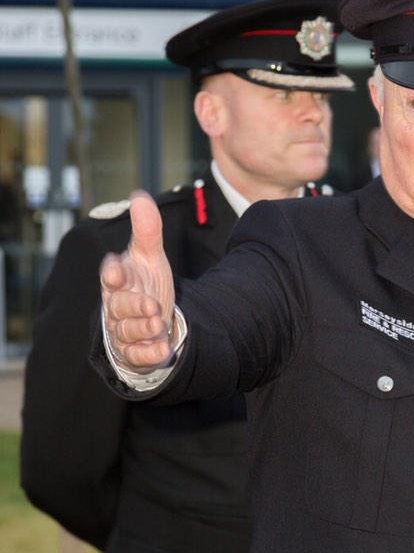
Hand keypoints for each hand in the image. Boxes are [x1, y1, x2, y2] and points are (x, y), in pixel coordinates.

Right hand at [99, 192, 175, 372]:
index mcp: (119, 281)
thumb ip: (147, 230)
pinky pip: (138, 356)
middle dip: (133, 306)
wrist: (154, 319)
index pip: (111, 276)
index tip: (116, 271)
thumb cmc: (145, 284)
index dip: (113, 274)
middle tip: (151, 305)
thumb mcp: (150, 257)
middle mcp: (118, 307)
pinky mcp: (135, 352)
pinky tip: (163, 350)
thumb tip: (139, 196)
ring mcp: (124, 331)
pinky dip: (149, 354)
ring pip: (127, 332)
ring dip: (142, 329)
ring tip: (158, 324)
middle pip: (119, 307)